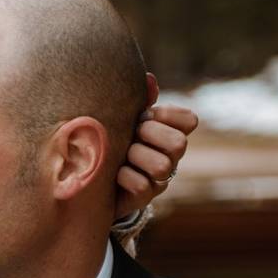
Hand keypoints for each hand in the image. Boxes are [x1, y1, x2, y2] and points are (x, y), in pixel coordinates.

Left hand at [114, 73, 197, 219]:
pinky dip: (124, 176)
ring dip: (136, 156)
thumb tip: (149, 79)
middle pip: (178, 143)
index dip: (168, 115)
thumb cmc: (111, 135)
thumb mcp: (123, 115)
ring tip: (122, 154)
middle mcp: (170, 156)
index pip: (189, 120)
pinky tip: (114, 173)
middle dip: (151, 134)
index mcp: (168, 131)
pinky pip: (141, 186)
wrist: (89, 173)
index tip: (146, 114)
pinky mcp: (143, 198)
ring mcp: (159, 178)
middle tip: (133, 133)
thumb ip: (138, 98)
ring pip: (162, 166)